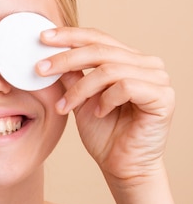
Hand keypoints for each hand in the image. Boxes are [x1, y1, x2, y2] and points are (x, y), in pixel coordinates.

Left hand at [38, 27, 174, 184]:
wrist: (122, 167)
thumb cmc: (105, 134)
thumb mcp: (80, 98)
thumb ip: (71, 74)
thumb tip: (49, 52)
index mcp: (129, 58)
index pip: (98, 37)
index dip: (69, 36)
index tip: (43, 38)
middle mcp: (147, 63)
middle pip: (100, 49)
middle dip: (66, 58)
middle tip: (41, 69)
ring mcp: (158, 78)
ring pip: (108, 69)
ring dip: (80, 89)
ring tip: (65, 106)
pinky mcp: (163, 96)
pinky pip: (125, 86)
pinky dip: (105, 100)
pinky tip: (98, 113)